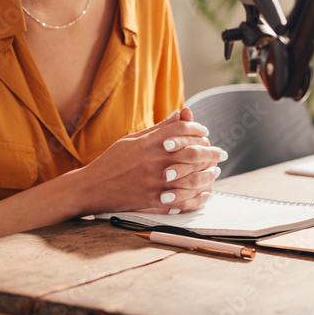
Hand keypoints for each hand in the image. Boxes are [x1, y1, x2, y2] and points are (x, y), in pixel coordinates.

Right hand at [76, 107, 226, 215]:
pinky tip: (206, 194)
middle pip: (193, 152)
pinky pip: (183, 200)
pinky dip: (198, 198)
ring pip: (192, 177)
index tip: (205, 132)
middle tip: (221, 153)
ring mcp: (155, 181)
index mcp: (149, 142)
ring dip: (208, 175)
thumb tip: (180, 114)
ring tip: (215, 172)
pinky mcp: (153, 200)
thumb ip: (159, 129)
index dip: (197, 128)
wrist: (93, 187)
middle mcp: (154, 160)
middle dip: (211, 152)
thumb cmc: (112, 161)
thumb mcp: (133, 139)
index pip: (182, 129)